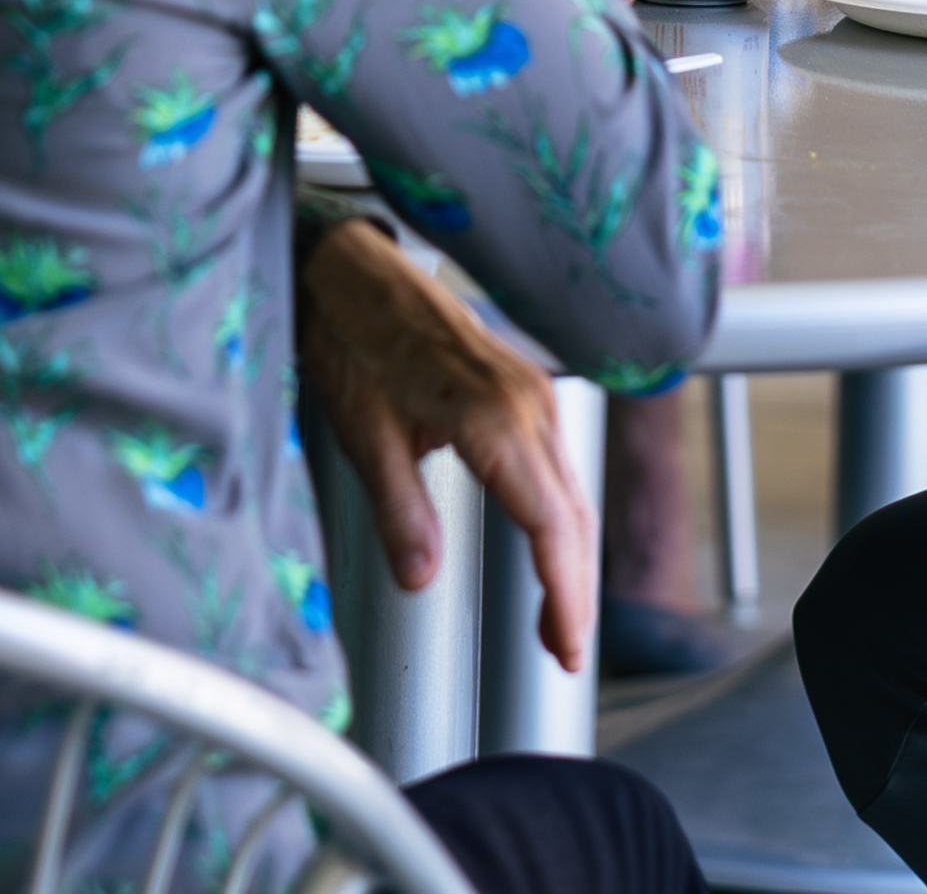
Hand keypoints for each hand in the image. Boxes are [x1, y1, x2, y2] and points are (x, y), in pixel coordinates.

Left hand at [293, 213, 597, 674]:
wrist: (352, 272)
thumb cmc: (352, 341)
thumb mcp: (365, 434)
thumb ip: (399, 510)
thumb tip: (419, 579)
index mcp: (493, 418)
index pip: (549, 525)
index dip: (563, 594)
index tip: (567, 648)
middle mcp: (527, 403)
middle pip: (572, 514)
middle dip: (574, 589)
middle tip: (567, 654)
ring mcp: (532, 391)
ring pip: (572, 489)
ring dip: (571, 556)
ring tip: (559, 619)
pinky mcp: (524, 387)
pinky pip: (559, 462)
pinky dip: (561, 515)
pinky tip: (548, 547)